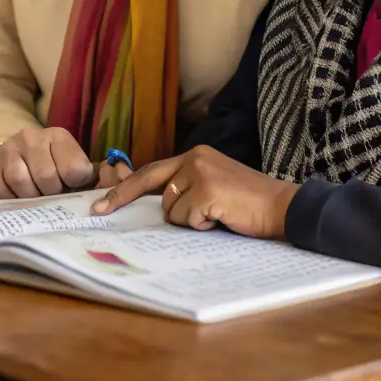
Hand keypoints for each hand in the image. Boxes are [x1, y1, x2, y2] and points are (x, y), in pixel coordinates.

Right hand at [0, 126, 94, 200]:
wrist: (16, 159)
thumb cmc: (52, 167)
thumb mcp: (73, 165)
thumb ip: (88, 179)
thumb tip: (102, 201)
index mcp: (57, 136)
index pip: (74, 169)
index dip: (73, 185)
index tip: (69, 186)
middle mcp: (29, 138)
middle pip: (46, 176)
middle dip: (51, 193)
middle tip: (49, 194)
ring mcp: (5, 152)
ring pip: (19, 181)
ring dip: (29, 198)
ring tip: (33, 197)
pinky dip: (7, 201)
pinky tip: (14, 197)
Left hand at [93, 145, 298, 239]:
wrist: (281, 207)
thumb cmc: (246, 205)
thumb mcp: (211, 188)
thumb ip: (185, 189)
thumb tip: (154, 206)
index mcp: (195, 155)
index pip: (152, 171)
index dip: (125, 189)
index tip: (101, 203)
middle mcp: (194, 158)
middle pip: (148, 181)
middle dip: (121, 198)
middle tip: (99, 211)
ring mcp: (201, 172)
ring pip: (170, 209)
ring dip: (188, 221)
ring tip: (215, 216)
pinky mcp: (207, 190)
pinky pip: (186, 218)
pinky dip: (201, 225)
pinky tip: (221, 218)